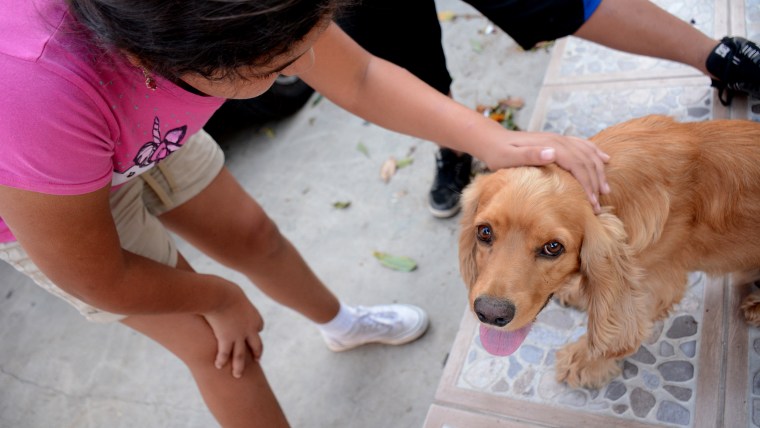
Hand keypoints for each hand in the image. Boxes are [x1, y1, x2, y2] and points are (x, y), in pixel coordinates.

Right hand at [203, 283, 263, 378]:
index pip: (260, 326)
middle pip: (256, 344)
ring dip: (239, 367)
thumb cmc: (225, 289)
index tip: (254, 330)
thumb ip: (233, 295)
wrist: (221, 296)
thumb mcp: (233, 291)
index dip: (256, 329)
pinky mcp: (225, 339)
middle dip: (257, 352)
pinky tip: (218, 366)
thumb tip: (226, 291)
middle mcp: (250, 329)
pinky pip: (224, 354)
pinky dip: (221, 360)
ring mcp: (238, 336)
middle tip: (257, 359)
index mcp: (255, 316)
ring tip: (238, 375)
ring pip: (241, 356)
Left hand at [489, 131, 610, 212]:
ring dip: (598, 170)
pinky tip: (604, 160)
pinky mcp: (556, 141)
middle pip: (585, 161)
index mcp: (550, 145)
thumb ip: (530, 155)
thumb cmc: (498, 153)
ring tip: (605, 190)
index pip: (577, 165)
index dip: (587, 184)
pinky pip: (582, 145)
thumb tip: (552, 153)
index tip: (592, 203)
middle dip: (595, 182)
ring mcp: (558, 139)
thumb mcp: (509, 157)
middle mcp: (557, 140)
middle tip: (598, 205)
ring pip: (587, 153)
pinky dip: (595, 153)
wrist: (491, 140)